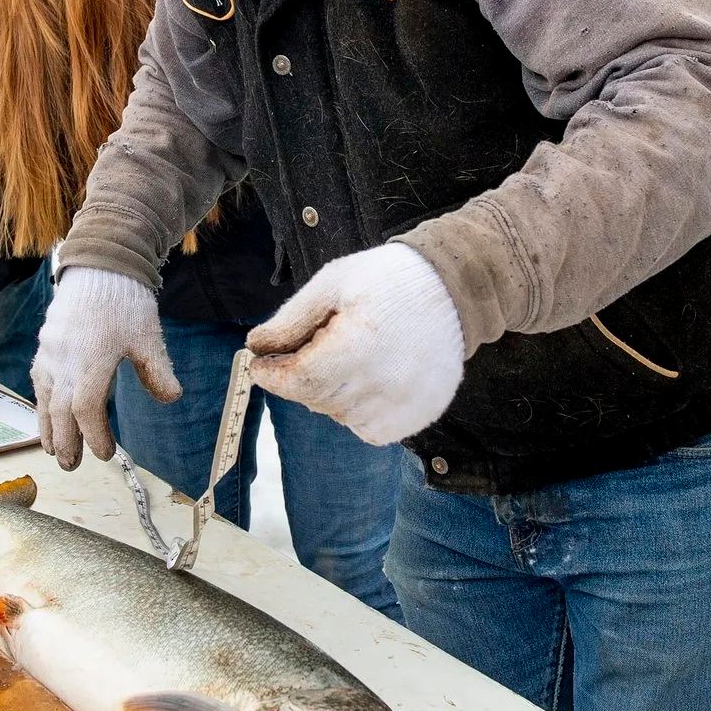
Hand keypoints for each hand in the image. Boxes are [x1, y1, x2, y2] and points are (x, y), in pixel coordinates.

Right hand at [30, 267, 178, 468]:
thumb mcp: (148, 338)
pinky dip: (41, 401)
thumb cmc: (126, 300)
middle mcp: (65, 361)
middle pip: (59, 411)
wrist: (100, 263)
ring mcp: (51, 352)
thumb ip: (158, 372)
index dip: (94, 435)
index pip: (85, 411)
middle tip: (71, 465)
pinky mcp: (47, 342)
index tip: (106, 452)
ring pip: (43, 397)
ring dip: (48, 426)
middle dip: (65, 441)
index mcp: (90, 363)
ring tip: (52, 449)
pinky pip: (39, 379)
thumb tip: (170, 398)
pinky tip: (46, 411)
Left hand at [247, 242, 464, 444]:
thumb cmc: (389, 280)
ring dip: (330, 394)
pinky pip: (370, 430)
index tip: (259, 365)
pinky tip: (368, 379)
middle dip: (300, 378)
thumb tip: (256, 347)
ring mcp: (405, 405)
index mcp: (360, 345)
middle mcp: (384, 382)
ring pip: (340, 417)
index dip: (272, 376)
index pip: (299, 381)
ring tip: (348, 358)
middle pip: (316, 399)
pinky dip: (358, 411)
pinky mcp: (419, 416)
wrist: (454, 288)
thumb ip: (292, 319)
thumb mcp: (333, 283)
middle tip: (309, 350)